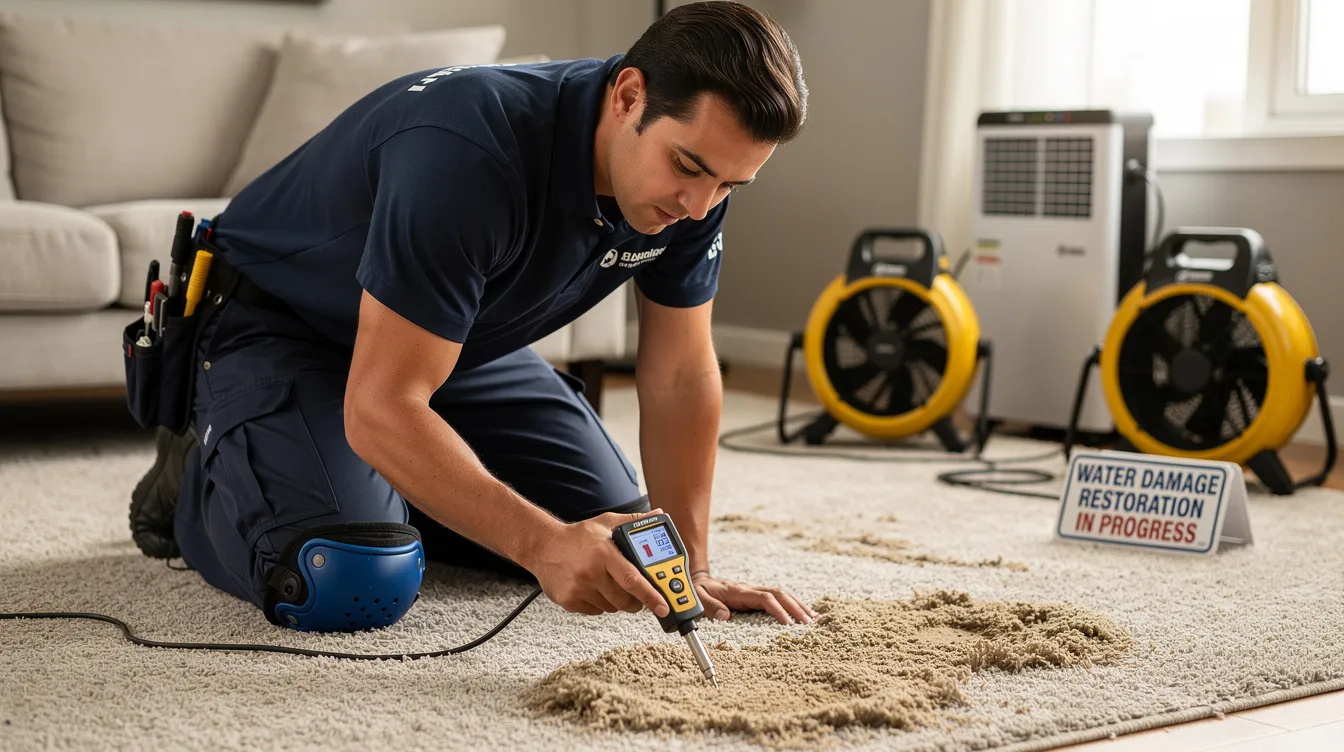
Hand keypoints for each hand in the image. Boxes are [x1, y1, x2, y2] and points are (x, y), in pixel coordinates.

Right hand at [525, 509, 671, 617]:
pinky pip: (595, 611)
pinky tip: (593, 588)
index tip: (664, 607)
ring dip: (617, 601)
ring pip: (611, 608)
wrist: (542, 546)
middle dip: (637, 602)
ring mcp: (579, 589)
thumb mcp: (606, 523)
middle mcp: (591, 573)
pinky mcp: (569, 601)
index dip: (651, 596)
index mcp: (604, 554)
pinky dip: (600, 604)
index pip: (633, 580)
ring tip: (609, 584)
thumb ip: (633, 522)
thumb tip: (658, 515)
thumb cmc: (577, 536)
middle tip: (638, 596)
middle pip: (624, 600)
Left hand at [691, 572, 816, 624]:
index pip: (764, 598)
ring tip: (812, 618)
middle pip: (779, 593)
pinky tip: (802, 613)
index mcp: (738, 591)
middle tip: (807, 623)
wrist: (698, 580)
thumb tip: (725, 615)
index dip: (777, 610)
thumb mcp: (698, 597)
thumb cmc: (699, 591)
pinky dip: (792, 604)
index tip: (788, 624)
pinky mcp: (756, 595)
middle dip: (795, 607)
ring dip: (797, 604)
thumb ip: (709, 606)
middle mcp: (750, 589)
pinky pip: (778, 598)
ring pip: (782, 594)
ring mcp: (754, 591)